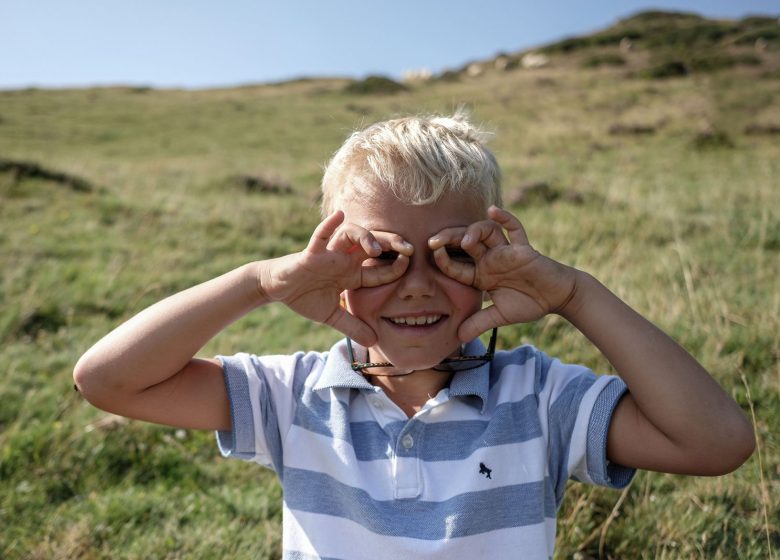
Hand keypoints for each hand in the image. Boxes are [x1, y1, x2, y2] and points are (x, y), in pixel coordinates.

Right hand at [259, 211, 411, 345]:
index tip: (411, 266)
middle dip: (391, 243)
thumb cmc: (305, 296)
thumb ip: (353, 326)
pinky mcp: (310, 254)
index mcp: (352, 273)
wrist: (278, 289)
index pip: (380, 269)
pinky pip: (320, 236)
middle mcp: (344, 259)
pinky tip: (339, 216)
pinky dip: (328, 226)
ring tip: (375, 248)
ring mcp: (328, 254)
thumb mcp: (332, 316)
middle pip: (373, 245)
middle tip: (409, 248)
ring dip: (365, 237)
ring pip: (350, 235)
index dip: (396, 267)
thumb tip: (374, 341)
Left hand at [429, 206, 577, 340]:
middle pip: (465, 242)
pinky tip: (492, 210)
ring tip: (465, 241)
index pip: (457, 264)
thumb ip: (479, 323)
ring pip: (487, 232)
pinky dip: (505, 218)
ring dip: (474, 231)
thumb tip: (459, 339)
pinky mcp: (523, 248)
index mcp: (481, 274)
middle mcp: (490, 259)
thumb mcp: (500, 316)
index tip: (431, 254)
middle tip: (432, 241)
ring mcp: (506, 252)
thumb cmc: (529, 303)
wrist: (557, 297)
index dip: (443, 259)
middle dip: (448, 238)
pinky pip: (514, 229)